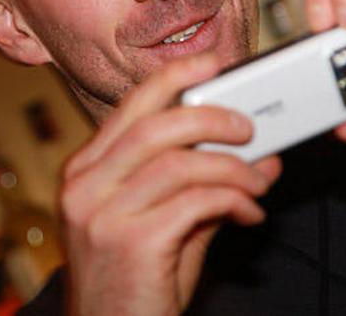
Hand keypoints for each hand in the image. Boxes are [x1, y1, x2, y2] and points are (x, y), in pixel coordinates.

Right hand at [58, 53, 282, 315]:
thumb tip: (260, 155)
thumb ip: (205, 184)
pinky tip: (250, 213)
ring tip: (259, 181)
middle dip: (212, 117)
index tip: (211, 63)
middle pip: (155, 126)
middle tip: (249, 128)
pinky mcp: (130, 243)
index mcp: (85, 171)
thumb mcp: (164, 224)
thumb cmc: (136, 282)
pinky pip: (196, 201)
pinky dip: (234, 200)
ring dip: (233, 167)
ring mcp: (102, 214)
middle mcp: (84, 186)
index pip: (131, 107)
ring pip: (180, 162)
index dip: (173, 78)